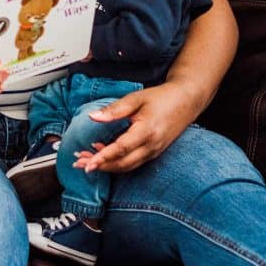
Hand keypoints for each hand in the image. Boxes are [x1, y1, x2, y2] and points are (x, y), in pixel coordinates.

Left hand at [80, 81, 199, 172]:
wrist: (186, 101)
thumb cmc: (161, 98)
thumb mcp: (136, 98)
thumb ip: (114, 109)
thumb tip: (93, 117)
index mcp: (146, 131)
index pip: (121, 149)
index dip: (103, 157)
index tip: (87, 163)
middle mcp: (151, 146)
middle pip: (123, 163)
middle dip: (100, 166)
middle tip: (79, 163)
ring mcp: (154, 151)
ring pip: (127, 166)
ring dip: (106, 166)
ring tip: (86, 160)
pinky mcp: (153, 152)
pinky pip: (133, 162)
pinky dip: (116, 162)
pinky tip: (103, 155)